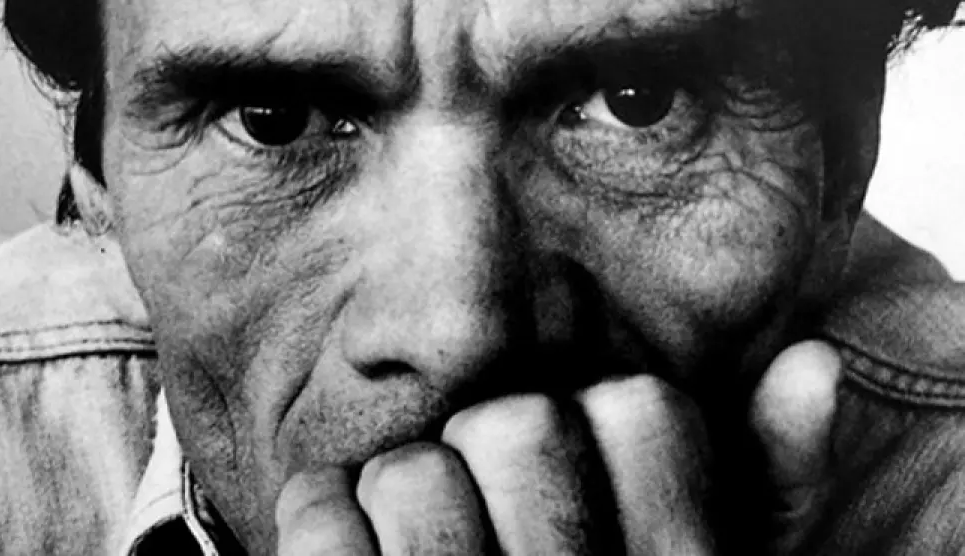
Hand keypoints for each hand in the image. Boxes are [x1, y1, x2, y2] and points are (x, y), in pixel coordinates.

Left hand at [275, 340, 840, 554]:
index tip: (584, 467)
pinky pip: (321, 516)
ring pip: (412, 472)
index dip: (600, 422)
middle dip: (498, 450)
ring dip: (409, 492)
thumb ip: (776, 477)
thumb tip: (813, 357)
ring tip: (432, 539)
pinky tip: (359, 546)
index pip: (641, 408)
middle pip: (515, 426)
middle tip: (502, 506)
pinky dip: (323, 513)